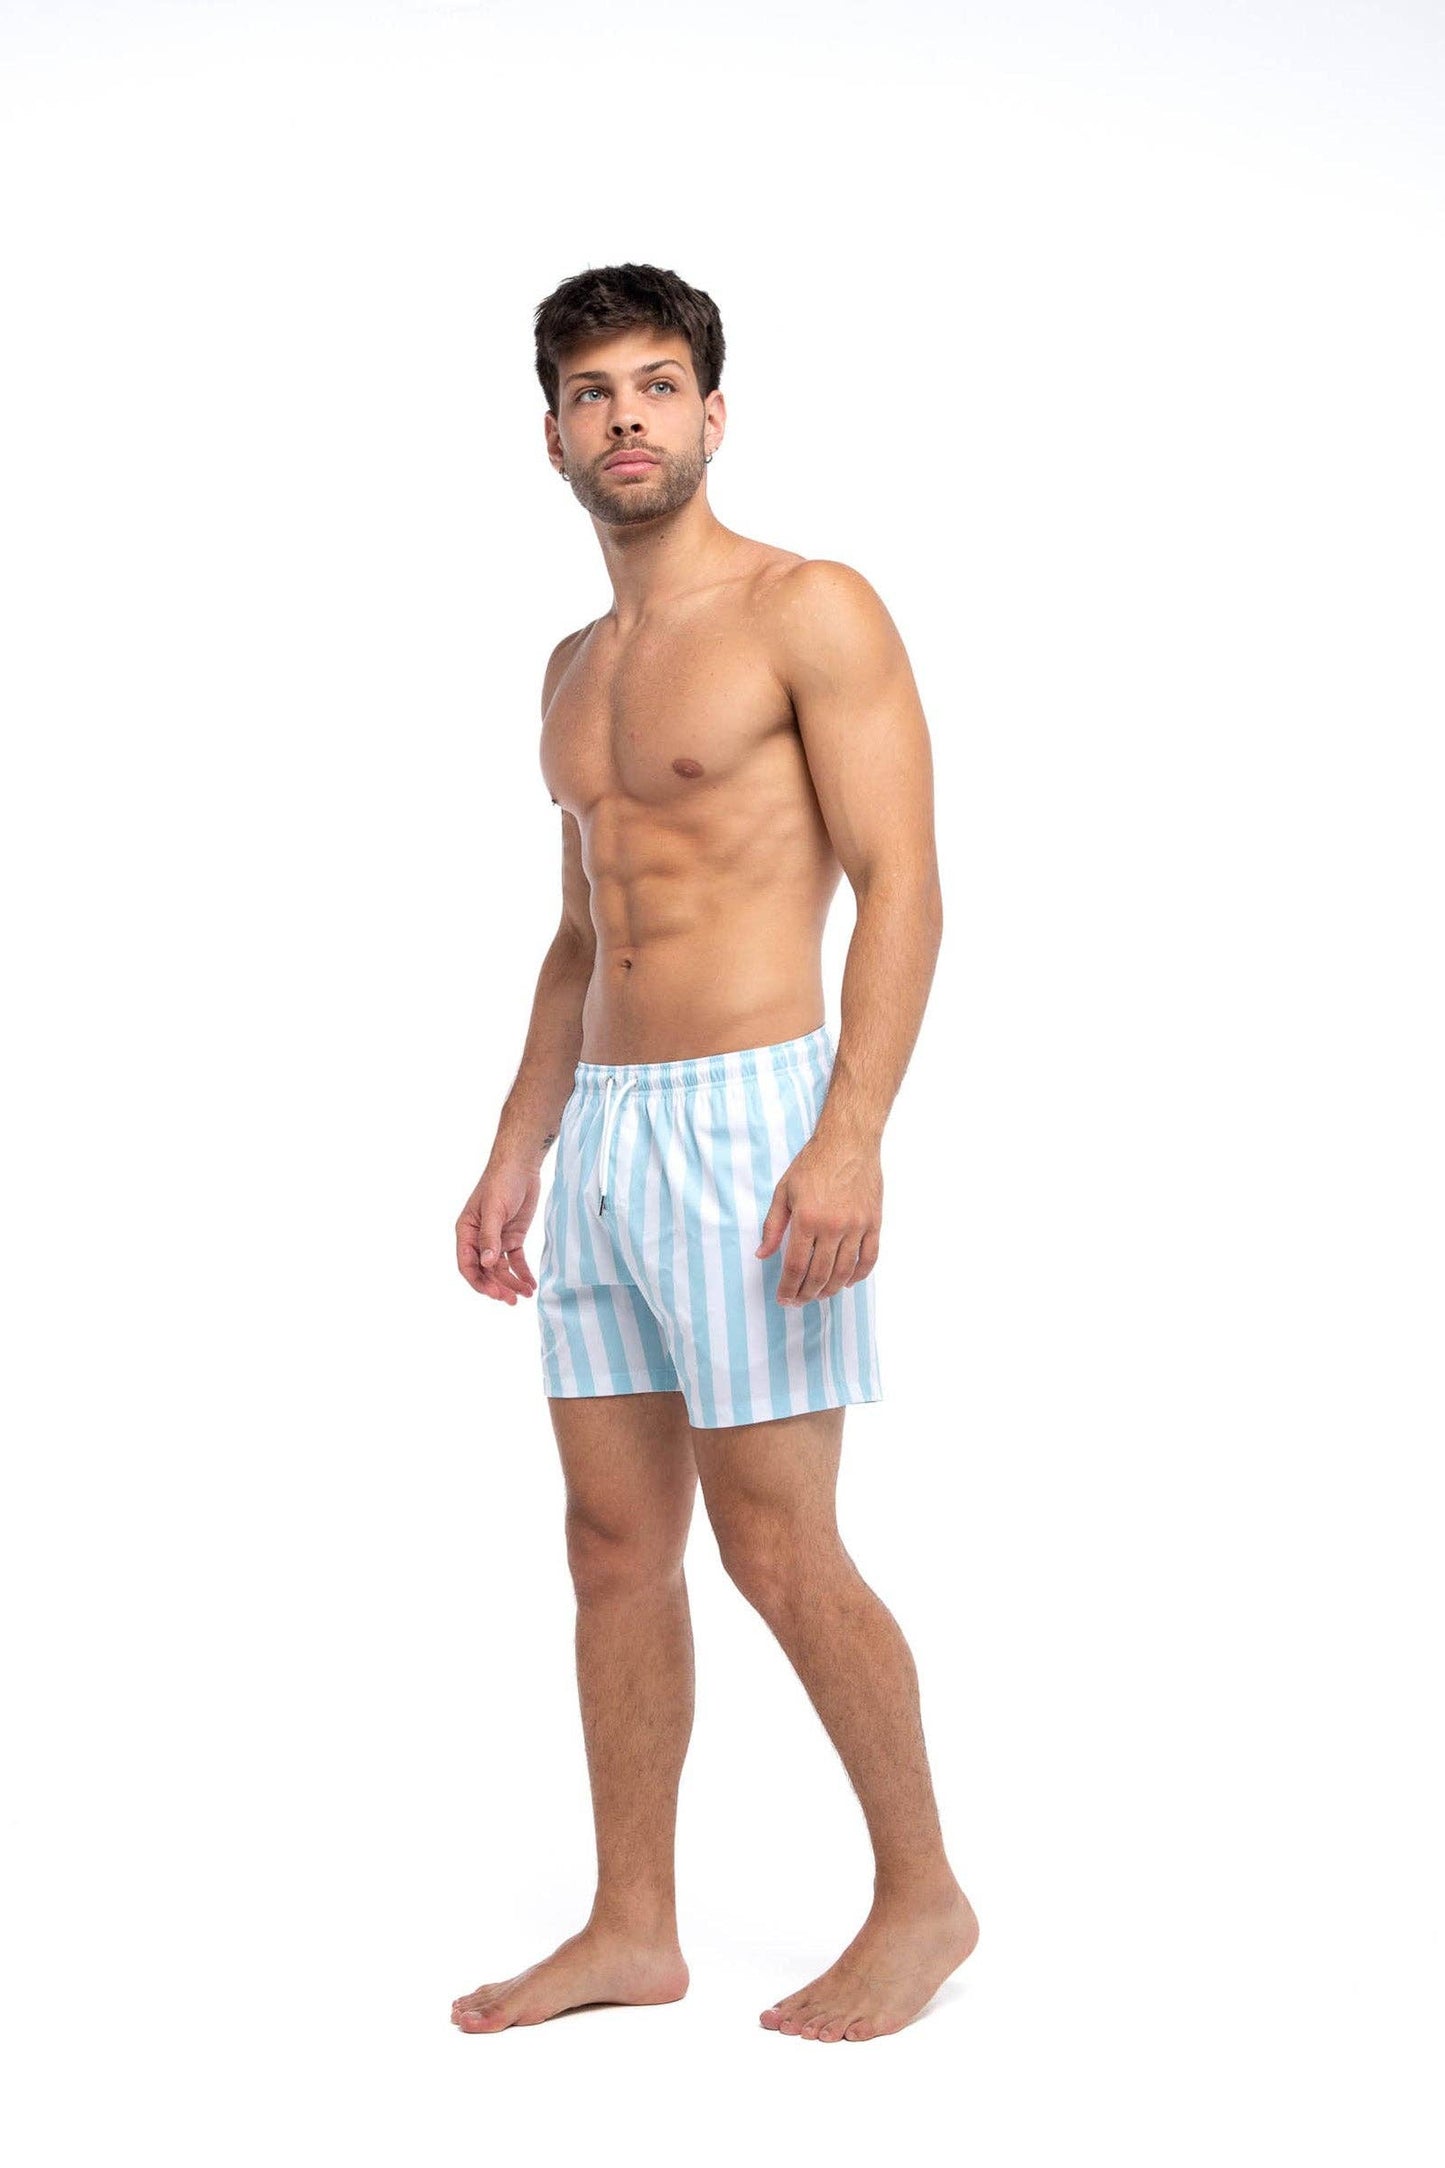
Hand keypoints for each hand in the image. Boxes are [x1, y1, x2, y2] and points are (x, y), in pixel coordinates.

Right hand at [456, 1161, 540, 1303]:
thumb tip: (487, 1264)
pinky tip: (530, 1284)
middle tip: (512, 1300)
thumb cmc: (501, 1181)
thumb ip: (490, 1237)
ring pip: (501, 1269)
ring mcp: (497, 1239)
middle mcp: (479, 1239)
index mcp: (466, 1232)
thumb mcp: (494, 1209)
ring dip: (511, 1283)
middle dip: (498, 1286)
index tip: (494, 1293)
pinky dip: (522, 1273)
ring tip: (526, 1294)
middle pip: (485, 1271)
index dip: (479, 1281)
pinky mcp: (513, 1237)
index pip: (467, 1264)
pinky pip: (516, 1261)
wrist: (521, 1165)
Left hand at [755, 1132, 881, 1304]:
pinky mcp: (874, 1222)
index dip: (788, 1288)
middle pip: (819, 1275)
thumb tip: (762, 1255)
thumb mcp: (783, 1191)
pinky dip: (858, 1275)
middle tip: (799, 1301)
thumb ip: (772, 1226)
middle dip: (806, 1294)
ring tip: (820, 1295)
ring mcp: (856, 1226)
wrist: (848, 1142)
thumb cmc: (813, 1163)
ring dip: (830, 1289)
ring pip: (844, 1272)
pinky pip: (869, 1258)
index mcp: (807, 1219)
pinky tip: (847, 1281)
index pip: (795, 1267)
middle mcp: (833, 1226)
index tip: (784, 1299)